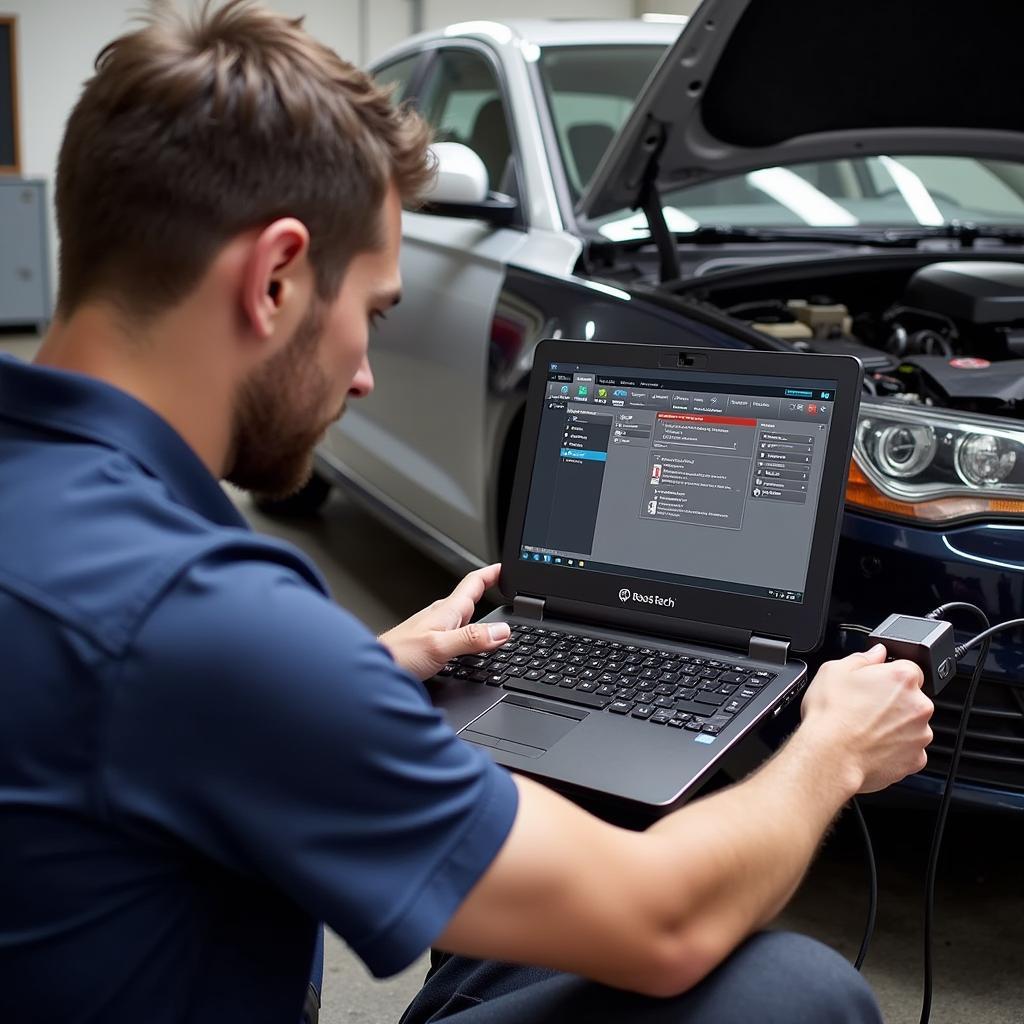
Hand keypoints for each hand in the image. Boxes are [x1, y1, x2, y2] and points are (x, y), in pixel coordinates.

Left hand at [378, 564, 509, 680]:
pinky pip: (456, 633)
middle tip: (508, 590)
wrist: (371, 673)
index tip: (508, 568)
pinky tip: (470, 645)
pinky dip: (470, 633)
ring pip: (464, 617)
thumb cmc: (397, 657)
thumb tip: (502, 631)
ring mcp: (434, 630)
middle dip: (491, 591)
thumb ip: (471, 639)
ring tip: (496, 616)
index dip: (492, 573)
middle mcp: (441, 617)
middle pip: (471, 599)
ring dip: (481, 614)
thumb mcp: (439, 647)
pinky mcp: (429, 645)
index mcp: (446, 612)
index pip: (474, 583)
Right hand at [799, 644, 932, 793]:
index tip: (874, 684)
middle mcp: (919, 705)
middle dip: (893, 701)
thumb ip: (862, 657)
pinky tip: (871, 745)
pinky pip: (909, 750)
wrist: (830, 757)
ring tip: (865, 728)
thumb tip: (876, 653)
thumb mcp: (834, 670)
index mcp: (902, 677)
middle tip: (864, 707)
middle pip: (912, 698)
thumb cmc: (830, 715)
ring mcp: (920, 734)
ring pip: (911, 725)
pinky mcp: (916, 759)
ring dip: (895, 725)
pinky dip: (895, 748)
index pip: (908, 668)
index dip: (888, 675)